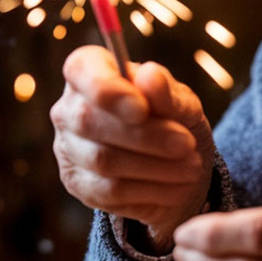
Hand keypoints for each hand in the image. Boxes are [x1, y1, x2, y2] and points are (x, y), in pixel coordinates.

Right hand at [51, 45, 214, 252]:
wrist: (176, 162)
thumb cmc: (173, 118)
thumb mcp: (181, 101)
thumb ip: (166, 91)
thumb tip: (150, 76)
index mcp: (90, 71)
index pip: (81, 70)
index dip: (108, 89)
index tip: (143, 108)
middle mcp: (69, 108)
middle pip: (90, 121)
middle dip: (145, 135)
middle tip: (187, 143)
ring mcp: (68, 149)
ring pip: (103, 160)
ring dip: (155, 166)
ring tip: (192, 166)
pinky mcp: (79, 185)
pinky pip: (110, 191)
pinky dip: (151, 190)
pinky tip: (179, 187)